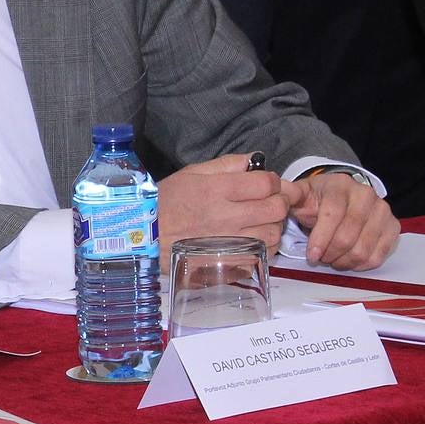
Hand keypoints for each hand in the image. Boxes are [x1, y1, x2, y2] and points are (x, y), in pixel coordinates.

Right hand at [157, 153, 289, 267]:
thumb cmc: (165, 202)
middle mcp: (225, 217)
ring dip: (274, 225)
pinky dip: (264, 247)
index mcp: (216, 190)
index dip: (273, 181)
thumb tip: (253, 161)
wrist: (144, 236)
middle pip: (275, 208)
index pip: (265, 183)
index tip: (267, 183)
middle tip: (272, 200)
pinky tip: (253, 240)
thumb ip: (225, 164)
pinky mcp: (229, 263)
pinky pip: (261, 255)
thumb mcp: (190, 173)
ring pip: (273, 234)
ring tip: (262, 221)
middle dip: (280, 201)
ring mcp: (229, 243)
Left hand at [281, 172, 399, 269]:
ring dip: (344, 261)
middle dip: (331, 253)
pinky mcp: (393, 227)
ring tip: (332, 260)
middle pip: (349, 235)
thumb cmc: (317, 199)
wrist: (342, 196)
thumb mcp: (300, 194)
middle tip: (320, 259)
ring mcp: (382, 211)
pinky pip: (379, 255)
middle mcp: (366, 196)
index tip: (311, 256)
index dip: (320, 238)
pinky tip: (347, 262)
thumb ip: (287, 195)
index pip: (332, 215)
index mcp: (340, 186)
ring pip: (364, 248)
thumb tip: (276, 194)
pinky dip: (361, 265)